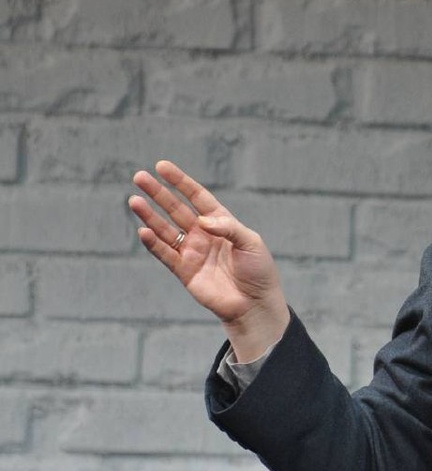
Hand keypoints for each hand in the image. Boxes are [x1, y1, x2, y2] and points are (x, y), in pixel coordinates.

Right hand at [129, 160, 289, 361]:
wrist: (254, 304)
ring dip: (149, 216)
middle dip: (158, 194)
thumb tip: (202, 220)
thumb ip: (228, 228)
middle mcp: (203, 234)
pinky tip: (143, 231)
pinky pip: (165, 254)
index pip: (197, 197)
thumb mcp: (251, 243)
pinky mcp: (184, 271)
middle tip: (139, 177)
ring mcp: (192, 252)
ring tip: (134, 201)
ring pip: (165, 230)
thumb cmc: (259, 271)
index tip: (162, 166)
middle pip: (176, 209)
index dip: (180, 182)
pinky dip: (153, 243)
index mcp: (221, 223)